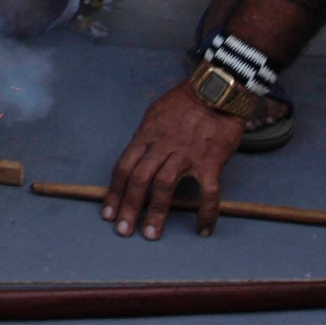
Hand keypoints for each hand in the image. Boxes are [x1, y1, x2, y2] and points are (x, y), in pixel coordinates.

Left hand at [102, 83, 245, 240]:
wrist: (217, 90)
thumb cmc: (185, 101)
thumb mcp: (155, 113)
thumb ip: (145, 138)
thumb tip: (135, 158)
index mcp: (147, 136)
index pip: (124, 167)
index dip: (114, 192)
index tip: (108, 213)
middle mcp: (162, 146)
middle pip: (139, 179)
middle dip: (128, 207)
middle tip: (123, 230)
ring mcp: (186, 154)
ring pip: (164, 186)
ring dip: (156, 212)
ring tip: (151, 234)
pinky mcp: (210, 161)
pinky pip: (208, 192)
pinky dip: (206, 213)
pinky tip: (203, 229)